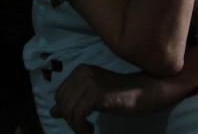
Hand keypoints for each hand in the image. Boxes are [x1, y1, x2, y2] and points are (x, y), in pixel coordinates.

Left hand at [51, 64, 177, 133]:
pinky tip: (91, 131)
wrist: (146, 91)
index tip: (80, 122)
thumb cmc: (120, 95)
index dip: (66, 113)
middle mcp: (82, 72)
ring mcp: (89, 81)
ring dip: (76, 127)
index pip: (59, 96)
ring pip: (68, 111)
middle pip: (62, 104)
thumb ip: (73, 101)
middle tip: (84, 128)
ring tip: (88, 131)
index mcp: (80, 70)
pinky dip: (81, 129)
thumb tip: (52, 111)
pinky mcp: (96, 93)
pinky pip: (77, 116)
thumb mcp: (93, 97)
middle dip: (70, 121)